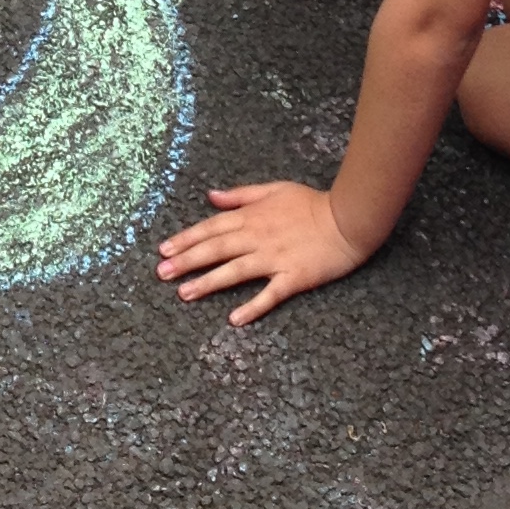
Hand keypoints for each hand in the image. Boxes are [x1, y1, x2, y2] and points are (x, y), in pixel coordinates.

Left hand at [155, 182, 369, 325]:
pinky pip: (269, 295)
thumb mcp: (274, 189)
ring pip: (234, 272)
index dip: (186, 238)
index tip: (163, 248)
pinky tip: (234, 319)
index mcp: (252, 216)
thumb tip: (211, 196)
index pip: (212, 228)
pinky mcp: (293, 277)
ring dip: (208, 283)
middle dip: (186, 261)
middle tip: (161, 273)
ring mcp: (274, 259)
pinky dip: (252, 307)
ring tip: (185, 294)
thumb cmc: (312, 203)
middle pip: (216, 249)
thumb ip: (241, 195)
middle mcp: (258, 237)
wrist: (347, 219)